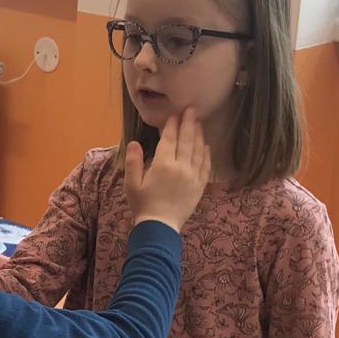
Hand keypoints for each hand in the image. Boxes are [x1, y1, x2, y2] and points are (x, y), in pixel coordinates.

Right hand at [125, 108, 210, 232]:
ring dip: (198, 135)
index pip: (169, 139)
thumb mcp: (132, 184)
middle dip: (188, 123)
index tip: (174, 115)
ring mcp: (192, 176)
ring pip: (198, 150)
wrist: (160, 228)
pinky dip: (206, 153)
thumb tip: (135, 142)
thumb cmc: (143, 205)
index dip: (172, 126)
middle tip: (192, 109)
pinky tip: (206, 145)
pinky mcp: (199, 186)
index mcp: (163, 165)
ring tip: (199, 123)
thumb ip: (134, 162)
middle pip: (186, 140)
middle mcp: (181, 167)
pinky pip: (205, 166)